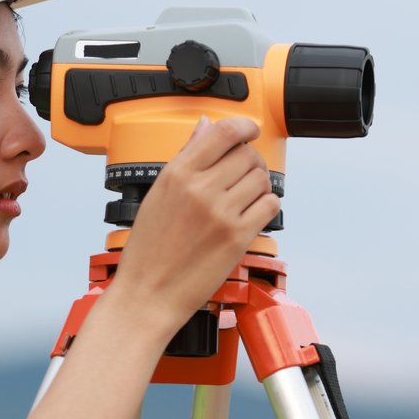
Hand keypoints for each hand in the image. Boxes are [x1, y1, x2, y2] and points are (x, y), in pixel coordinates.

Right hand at [109, 116, 280, 335]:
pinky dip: (267, 205)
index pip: (223, 133)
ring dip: (260, 183)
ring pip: (262, 179)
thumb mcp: (158, 193)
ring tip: (245, 196)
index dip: (245, 125)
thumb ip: (185, 157)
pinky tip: (251, 212)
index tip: (250, 128)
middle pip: (247, 154)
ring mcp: (222, 214)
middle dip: (251, 160)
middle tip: (244, 172)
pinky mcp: (238, 237)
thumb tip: (205, 127)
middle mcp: (201, 190)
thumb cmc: (148, 249)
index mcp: (178, 174)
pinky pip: (270, 206)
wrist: (148, 293)